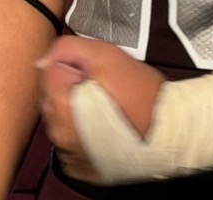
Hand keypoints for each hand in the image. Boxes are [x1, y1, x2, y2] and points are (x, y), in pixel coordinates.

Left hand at [36, 36, 166, 178]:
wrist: (167, 131)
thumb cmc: (143, 96)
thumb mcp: (106, 54)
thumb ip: (68, 48)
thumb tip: (45, 59)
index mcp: (63, 104)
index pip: (48, 70)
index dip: (73, 66)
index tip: (92, 73)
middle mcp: (61, 133)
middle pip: (51, 95)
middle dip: (70, 88)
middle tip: (102, 89)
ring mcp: (69, 151)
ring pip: (59, 117)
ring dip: (75, 110)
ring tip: (106, 109)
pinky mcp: (79, 164)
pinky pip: (70, 139)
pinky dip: (82, 131)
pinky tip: (104, 126)